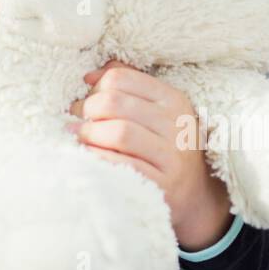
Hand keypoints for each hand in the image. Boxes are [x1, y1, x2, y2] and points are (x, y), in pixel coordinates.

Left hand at [67, 58, 231, 251]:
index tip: (85, 102)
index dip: (95, 89)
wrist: (191, 193)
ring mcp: (172, 155)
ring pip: (119, 132)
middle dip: (88, 110)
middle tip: (77, 121)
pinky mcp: (163, 184)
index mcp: (172, 99)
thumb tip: (89, 76)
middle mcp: (176, 124)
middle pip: (115, 103)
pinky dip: (97, 157)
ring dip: (89, 134)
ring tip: (79, 137)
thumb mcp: (154, 110)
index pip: (121, 78)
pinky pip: (122, 164)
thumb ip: (126, 86)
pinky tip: (88, 157)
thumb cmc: (162, 145)